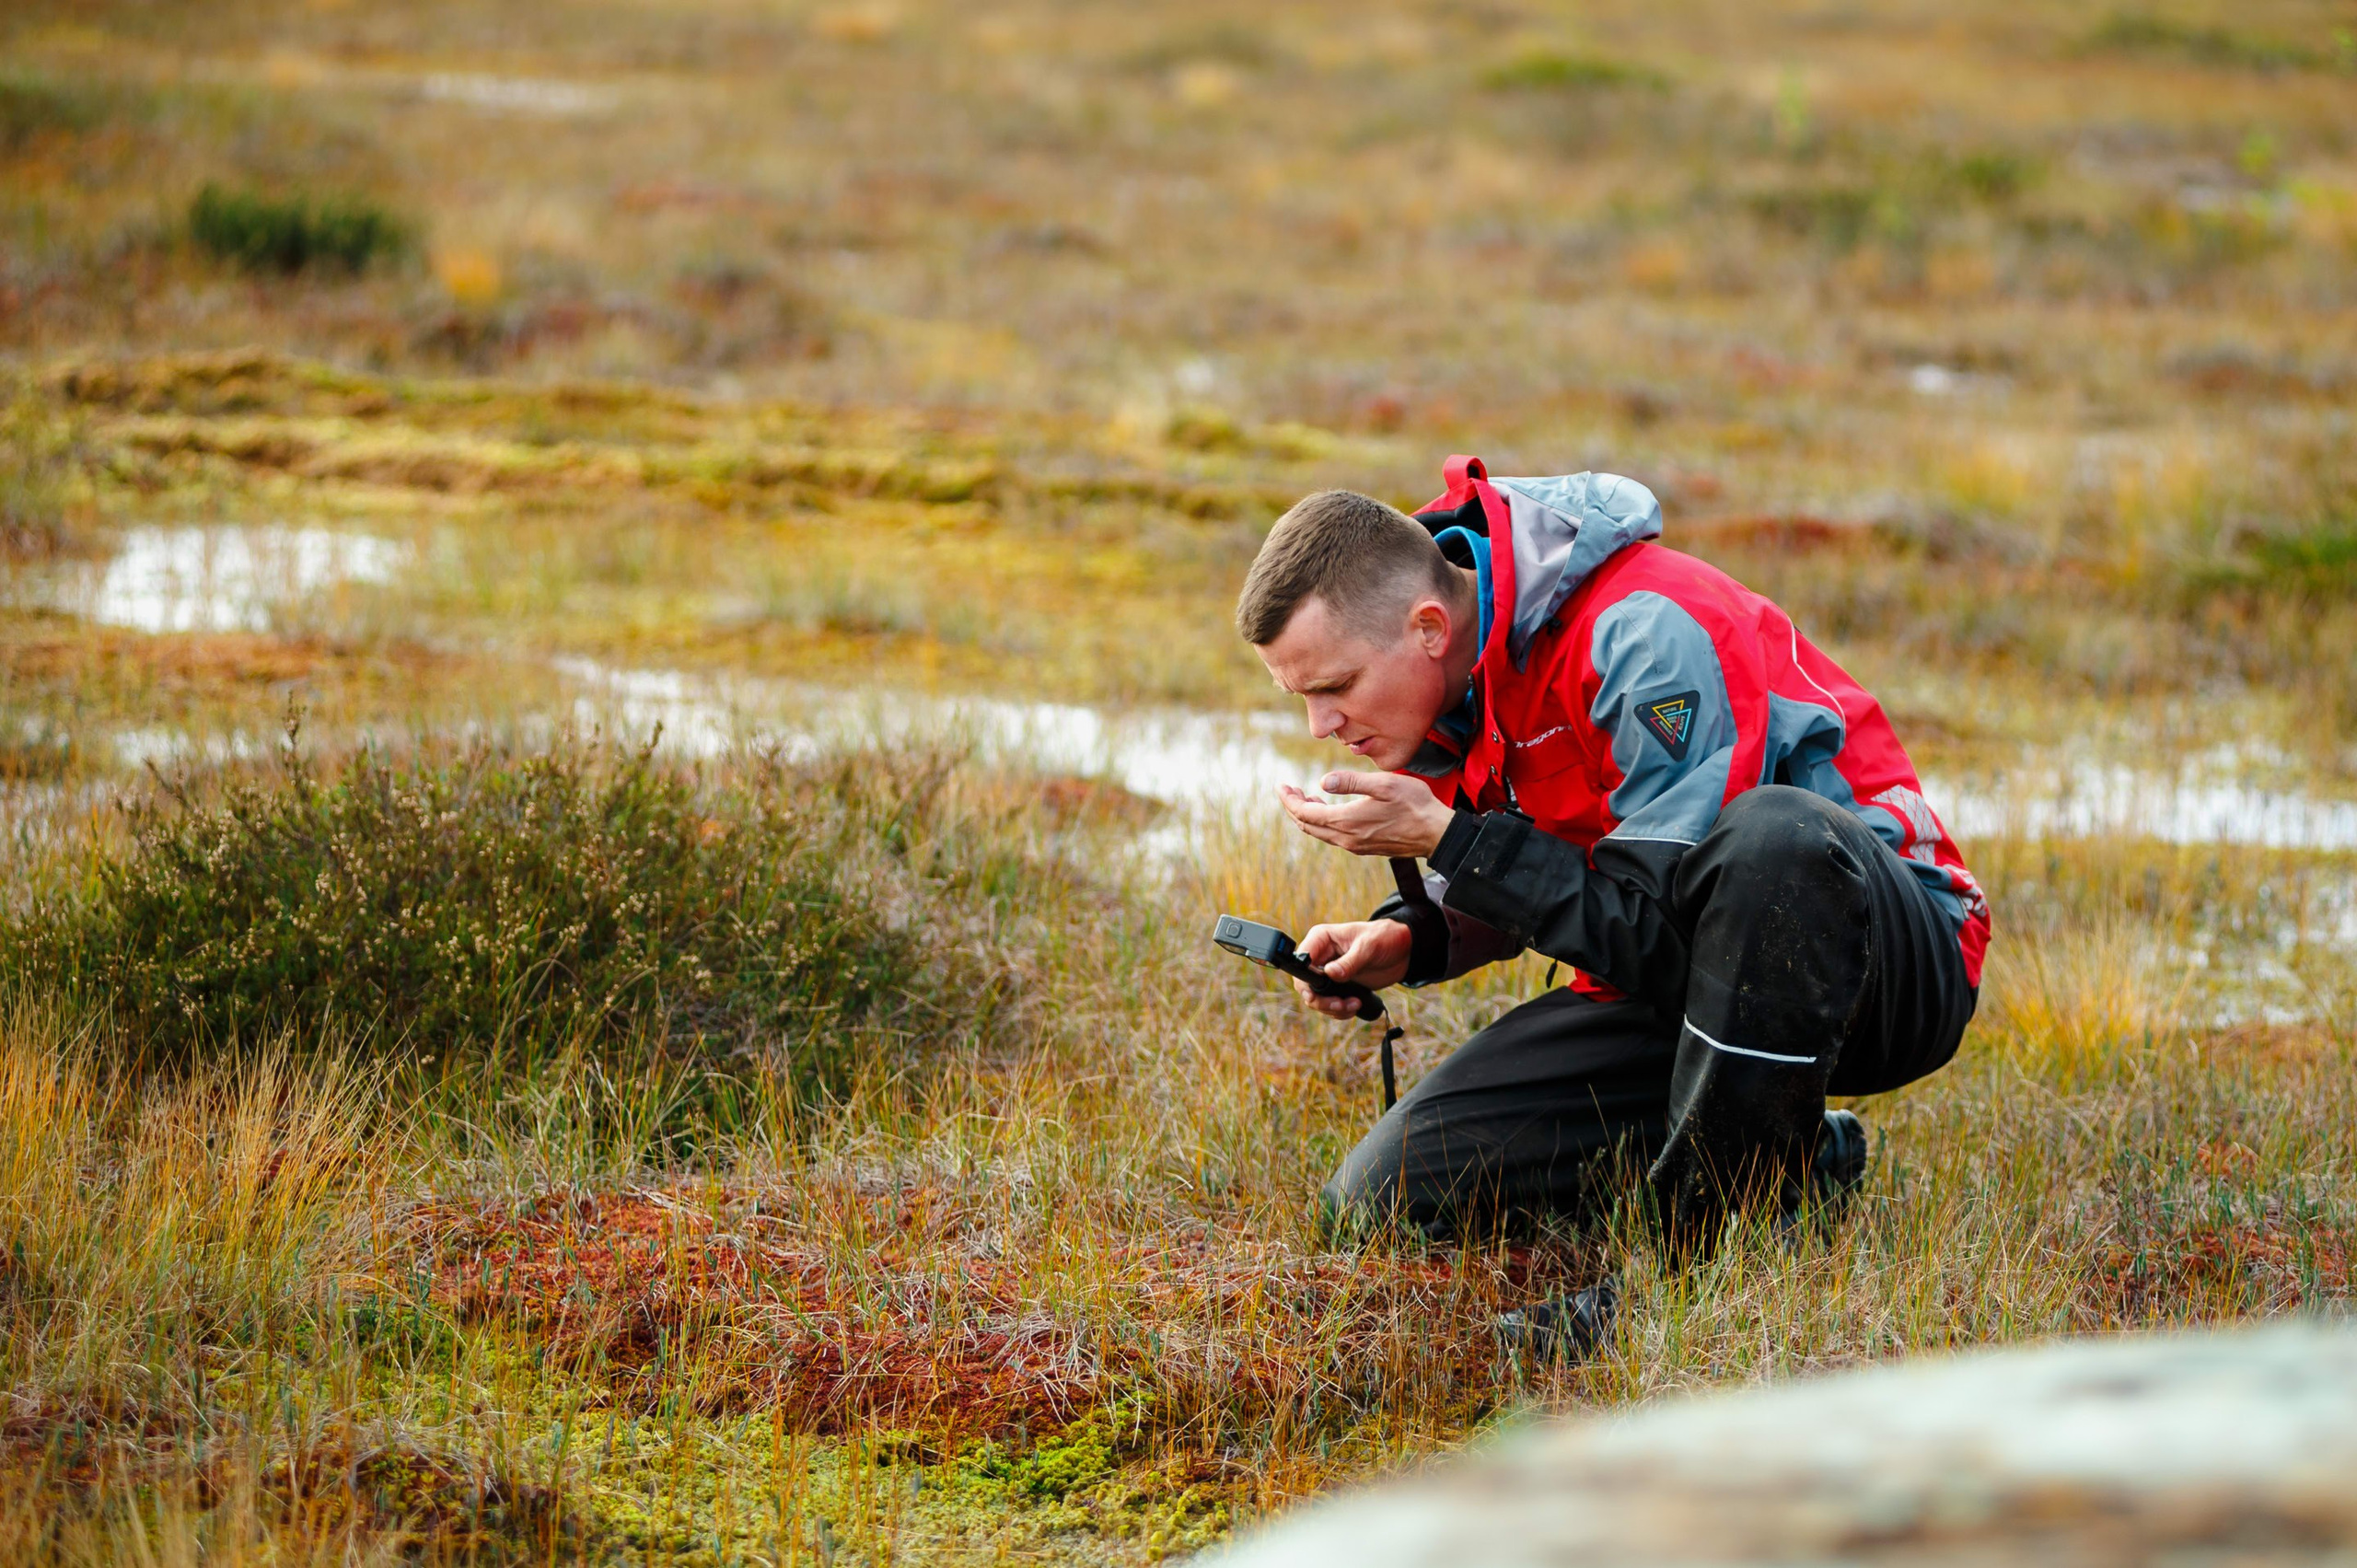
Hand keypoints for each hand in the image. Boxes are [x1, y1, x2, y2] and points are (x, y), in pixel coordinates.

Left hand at [1277, 772, 1453, 858]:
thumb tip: (1324, 781)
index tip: (1281, 786)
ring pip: (1320, 833)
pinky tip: (1327, 810)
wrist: (1436, 834)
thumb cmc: (1414, 805)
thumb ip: (1351, 782)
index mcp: (1347, 822)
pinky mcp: (1364, 847)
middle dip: (1294, 807)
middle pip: (1308, 826)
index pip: (1305, 814)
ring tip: (1304, 797)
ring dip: (1308, 816)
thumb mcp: (1383, 785)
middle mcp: (1347, 839)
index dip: (1289, 800)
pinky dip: (1322, 823)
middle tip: (1288, 789)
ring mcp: (1355, 846)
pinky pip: (1333, 836)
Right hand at [1291, 920, 1412, 1018]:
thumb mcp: (1368, 947)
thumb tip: (1330, 973)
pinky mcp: (1338, 986)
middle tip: (1340, 1005)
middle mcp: (1320, 957)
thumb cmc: (1384, 938)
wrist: (1402, 950)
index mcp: (1321, 939)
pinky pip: (1329, 1004)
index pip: (1301, 961)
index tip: (1315, 995)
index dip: (1304, 980)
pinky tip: (1355, 1006)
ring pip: (1316, 999)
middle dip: (1320, 1000)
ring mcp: (1328, 973)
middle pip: (1305, 985)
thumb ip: (1349, 962)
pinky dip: (1340, 1011)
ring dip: (1333, 1008)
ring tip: (1354, 1005)